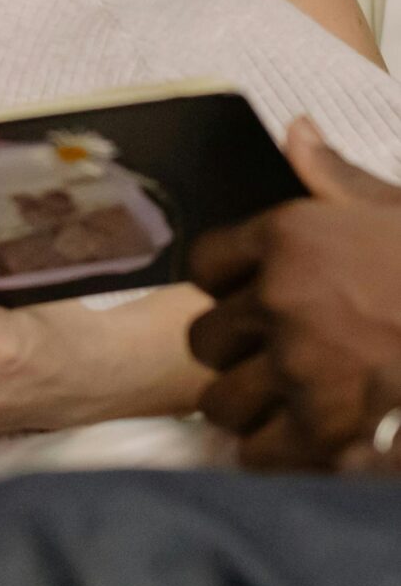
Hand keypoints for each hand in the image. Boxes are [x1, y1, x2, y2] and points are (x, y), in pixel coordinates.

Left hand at [188, 117, 400, 469]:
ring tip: (284, 404)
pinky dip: (275, 454)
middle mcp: (280, 298)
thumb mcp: (396, 211)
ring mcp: (297, 367)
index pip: (205, 263)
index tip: (249, 298)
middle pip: (205, 337)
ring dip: (249, 407)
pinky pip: (256, 453)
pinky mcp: (321, 433)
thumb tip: (293, 130)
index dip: (226, 285)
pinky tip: (304, 443)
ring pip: (222, 401)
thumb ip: (336, 177)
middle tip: (271, 358)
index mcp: (289, 235)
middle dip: (235, 352)